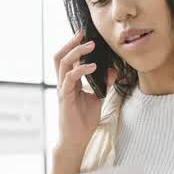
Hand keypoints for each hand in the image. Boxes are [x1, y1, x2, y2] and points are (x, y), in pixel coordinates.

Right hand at [52, 29, 113, 172]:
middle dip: (71, 43)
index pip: (68, 59)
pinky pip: (70, 79)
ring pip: (62, 63)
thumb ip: (104, 84)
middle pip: (60, 56)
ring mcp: (62, 89)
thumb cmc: (84, 121)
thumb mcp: (98, 99)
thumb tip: (114, 71)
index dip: (74, 45)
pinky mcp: (65, 98)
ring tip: (90, 46)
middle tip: (83, 33)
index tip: (85, 34)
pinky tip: (93, 67)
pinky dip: (81, 70)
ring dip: (76, 52)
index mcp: (69, 82)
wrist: (77, 140)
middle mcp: (63, 83)